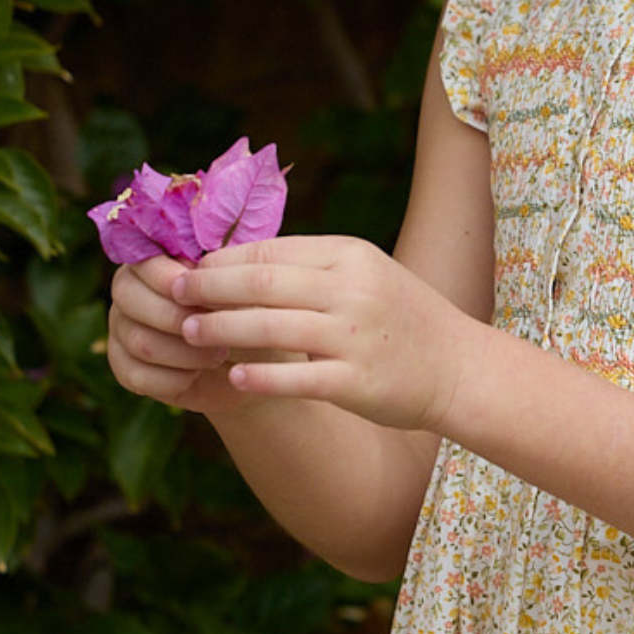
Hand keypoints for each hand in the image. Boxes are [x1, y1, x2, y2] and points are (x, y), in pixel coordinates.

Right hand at [106, 254, 252, 418]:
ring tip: (217, 354)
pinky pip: (135, 374)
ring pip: (137, 339)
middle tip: (216, 330)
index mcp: (155, 263)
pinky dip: (172, 378)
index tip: (200, 296)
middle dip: (175, 317)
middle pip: (128, 297)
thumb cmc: (250, 316)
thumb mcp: (244, 293)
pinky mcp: (125, 368)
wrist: (252, 365)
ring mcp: (122, 330)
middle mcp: (130, 292)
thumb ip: (221, 277)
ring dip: (183, 352)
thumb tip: (201, 271)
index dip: (168, 278)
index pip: (143, 262)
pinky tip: (196, 374)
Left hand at [174, 235, 463, 433]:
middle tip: (174, 295)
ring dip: (221, 329)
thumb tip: (239, 261)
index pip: (270, 251)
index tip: (189, 269)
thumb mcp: (366, 275)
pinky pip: (294, 377)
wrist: (459, 367)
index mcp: (350, 256)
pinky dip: (259, 376)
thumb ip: (312, 267)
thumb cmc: (403, 319)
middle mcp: (352, 291)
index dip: (222, 261)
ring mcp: (355, 337)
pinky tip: (232, 377)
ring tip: (189, 333)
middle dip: (210, 289)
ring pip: (270, 327)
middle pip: (262, 283)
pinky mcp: (356, 381)